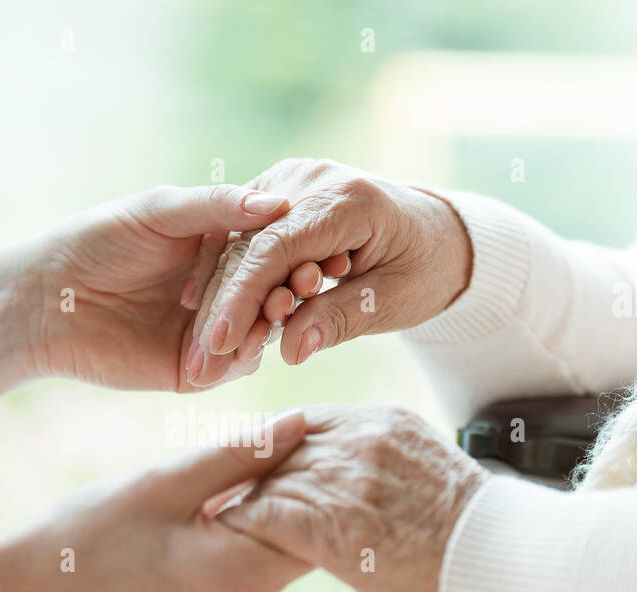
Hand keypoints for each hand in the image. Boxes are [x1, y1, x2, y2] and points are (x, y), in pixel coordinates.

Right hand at [0, 411, 311, 591]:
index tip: (303, 439)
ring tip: (229, 480)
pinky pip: (244, 582)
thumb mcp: (167, 481)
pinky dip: (238, 547)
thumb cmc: (88, 534)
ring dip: (262, 520)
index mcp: (237, 579)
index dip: (314, 477)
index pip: (315, 525)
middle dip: (289, 496)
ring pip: (271, 563)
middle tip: (269, 448)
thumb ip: (242, 454)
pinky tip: (206, 518)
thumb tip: (302, 424)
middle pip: (298, 547)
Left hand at [18, 184, 290, 390]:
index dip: (290, 252)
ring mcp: (208, 332)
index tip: (315, 251)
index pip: (268, 251)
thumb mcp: (160, 210)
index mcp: (218, 248)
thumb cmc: (97, 240)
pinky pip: (229, 367)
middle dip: (286, 293)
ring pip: (256, 333)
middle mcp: (219, 291)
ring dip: (269, 325)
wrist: (47, 300)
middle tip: (302, 289)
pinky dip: (241, 357)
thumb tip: (280, 202)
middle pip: (269, 295)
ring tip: (275, 316)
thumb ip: (218, 206)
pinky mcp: (192, 370)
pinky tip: (246, 345)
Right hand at [188, 159, 471, 387]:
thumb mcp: (392, 301)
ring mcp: (289, 182)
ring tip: (203, 357)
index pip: (275, 248)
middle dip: (222, 310)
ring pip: (236, 245)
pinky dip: (228, 282)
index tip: (220, 345)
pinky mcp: (277, 195)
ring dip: (218, 301)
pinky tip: (210, 322)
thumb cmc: (423, 269)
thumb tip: (290, 353)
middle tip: (200, 367)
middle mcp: (310, 179)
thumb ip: (339, 320)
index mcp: (346, 199)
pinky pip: (242, 241)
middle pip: (248, 247)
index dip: (242, 299)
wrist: (437, 234)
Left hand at [216, 405, 487, 591]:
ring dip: (240, 504)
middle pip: (279, 447)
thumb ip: (383, 466)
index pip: (307, 424)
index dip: (277, 451)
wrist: (508, 566)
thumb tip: (356, 486)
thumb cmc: (476, 538)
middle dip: (249, 476)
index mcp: (384, 422)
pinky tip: (230, 543)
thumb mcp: (429, 476)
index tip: (257, 474)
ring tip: (215, 525)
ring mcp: (346, 478)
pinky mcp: (333, 523)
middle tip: (221, 501)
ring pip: (267, 479)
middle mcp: (361, 439)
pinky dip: (243, 528)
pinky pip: (266, 515)